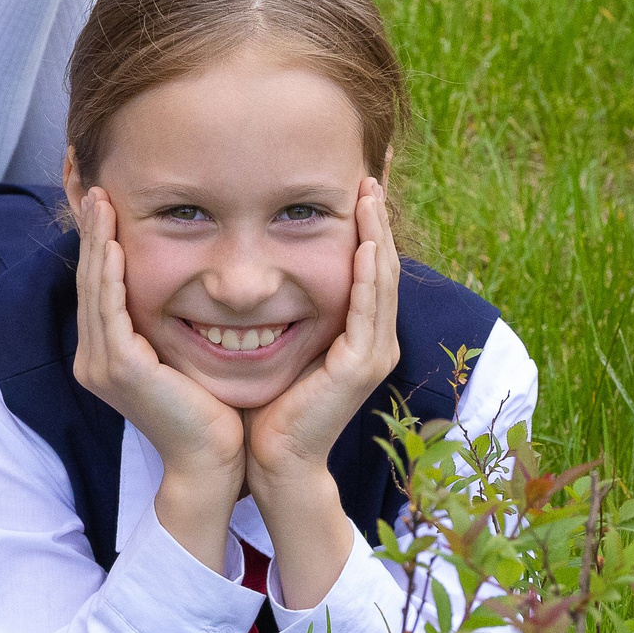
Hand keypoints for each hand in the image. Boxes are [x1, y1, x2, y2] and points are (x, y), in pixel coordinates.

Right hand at [70, 189, 244, 568]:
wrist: (213, 461)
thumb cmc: (211, 412)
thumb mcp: (183, 357)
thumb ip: (170, 325)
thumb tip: (185, 286)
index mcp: (106, 356)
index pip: (99, 289)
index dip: (98, 246)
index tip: (105, 207)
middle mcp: (94, 359)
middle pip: (89, 283)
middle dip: (91, 235)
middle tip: (95, 192)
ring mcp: (102, 364)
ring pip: (94, 290)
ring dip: (96, 243)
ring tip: (100, 205)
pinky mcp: (120, 368)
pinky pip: (110, 311)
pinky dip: (111, 274)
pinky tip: (114, 245)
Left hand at [243, 178, 399, 605]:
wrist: (268, 460)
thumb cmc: (263, 405)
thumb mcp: (274, 344)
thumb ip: (279, 310)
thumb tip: (252, 271)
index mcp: (354, 336)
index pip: (363, 268)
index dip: (363, 226)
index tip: (353, 185)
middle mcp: (371, 341)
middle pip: (380, 266)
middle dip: (376, 218)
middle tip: (369, 172)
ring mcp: (370, 354)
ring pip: (380, 280)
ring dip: (378, 233)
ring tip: (370, 191)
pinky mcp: (359, 366)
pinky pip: (368, 308)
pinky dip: (369, 272)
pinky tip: (366, 241)